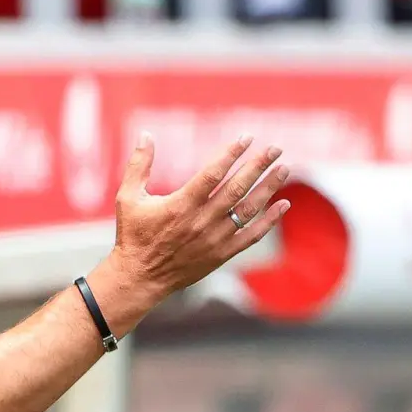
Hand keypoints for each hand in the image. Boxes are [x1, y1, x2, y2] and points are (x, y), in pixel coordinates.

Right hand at [110, 132, 289, 299]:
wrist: (140, 277)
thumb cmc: (133, 235)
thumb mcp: (128, 197)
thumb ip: (139, 165)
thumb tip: (145, 134)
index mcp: (180, 205)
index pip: (212, 174)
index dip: (231, 154)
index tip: (247, 137)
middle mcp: (201, 221)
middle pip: (236, 188)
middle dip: (258, 166)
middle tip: (275, 149)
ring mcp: (214, 239)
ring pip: (248, 210)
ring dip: (268, 188)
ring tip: (283, 169)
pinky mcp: (221, 254)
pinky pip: (251, 236)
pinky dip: (269, 221)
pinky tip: (283, 204)